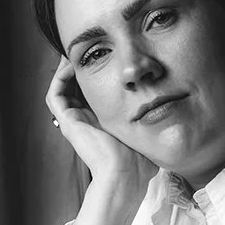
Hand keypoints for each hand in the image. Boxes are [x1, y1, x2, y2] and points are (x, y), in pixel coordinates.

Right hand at [45, 57, 157, 190]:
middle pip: (76, 88)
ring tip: (75, 53)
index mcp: (102, 124)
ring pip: (62, 89)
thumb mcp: (148, 133)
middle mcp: (85, 122)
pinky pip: (55, 95)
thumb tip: (169, 111)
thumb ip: (153, 122)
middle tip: (87, 50)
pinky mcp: (68, 122)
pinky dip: (59, 78)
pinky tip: (71, 64)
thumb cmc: (139, 162)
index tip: (105, 58)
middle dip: (80, 67)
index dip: (96, 75)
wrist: (127, 174)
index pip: (94, 94)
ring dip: (66, 69)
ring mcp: (75, 122)